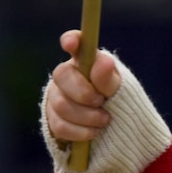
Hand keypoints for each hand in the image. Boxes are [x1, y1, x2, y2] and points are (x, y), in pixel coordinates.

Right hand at [44, 29, 121, 144]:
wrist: (112, 132)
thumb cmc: (115, 102)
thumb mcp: (118, 90)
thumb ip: (109, 78)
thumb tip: (104, 61)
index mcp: (84, 61)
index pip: (74, 42)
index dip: (71, 40)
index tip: (70, 44)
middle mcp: (66, 75)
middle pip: (61, 75)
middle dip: (84, 93)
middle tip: (101, 102)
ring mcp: (56, 96)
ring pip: (61, 104)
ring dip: (88, 116)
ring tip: (104, 120)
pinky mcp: (53, 120)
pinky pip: (60, 126)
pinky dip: (82, 132)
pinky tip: (94, 132)